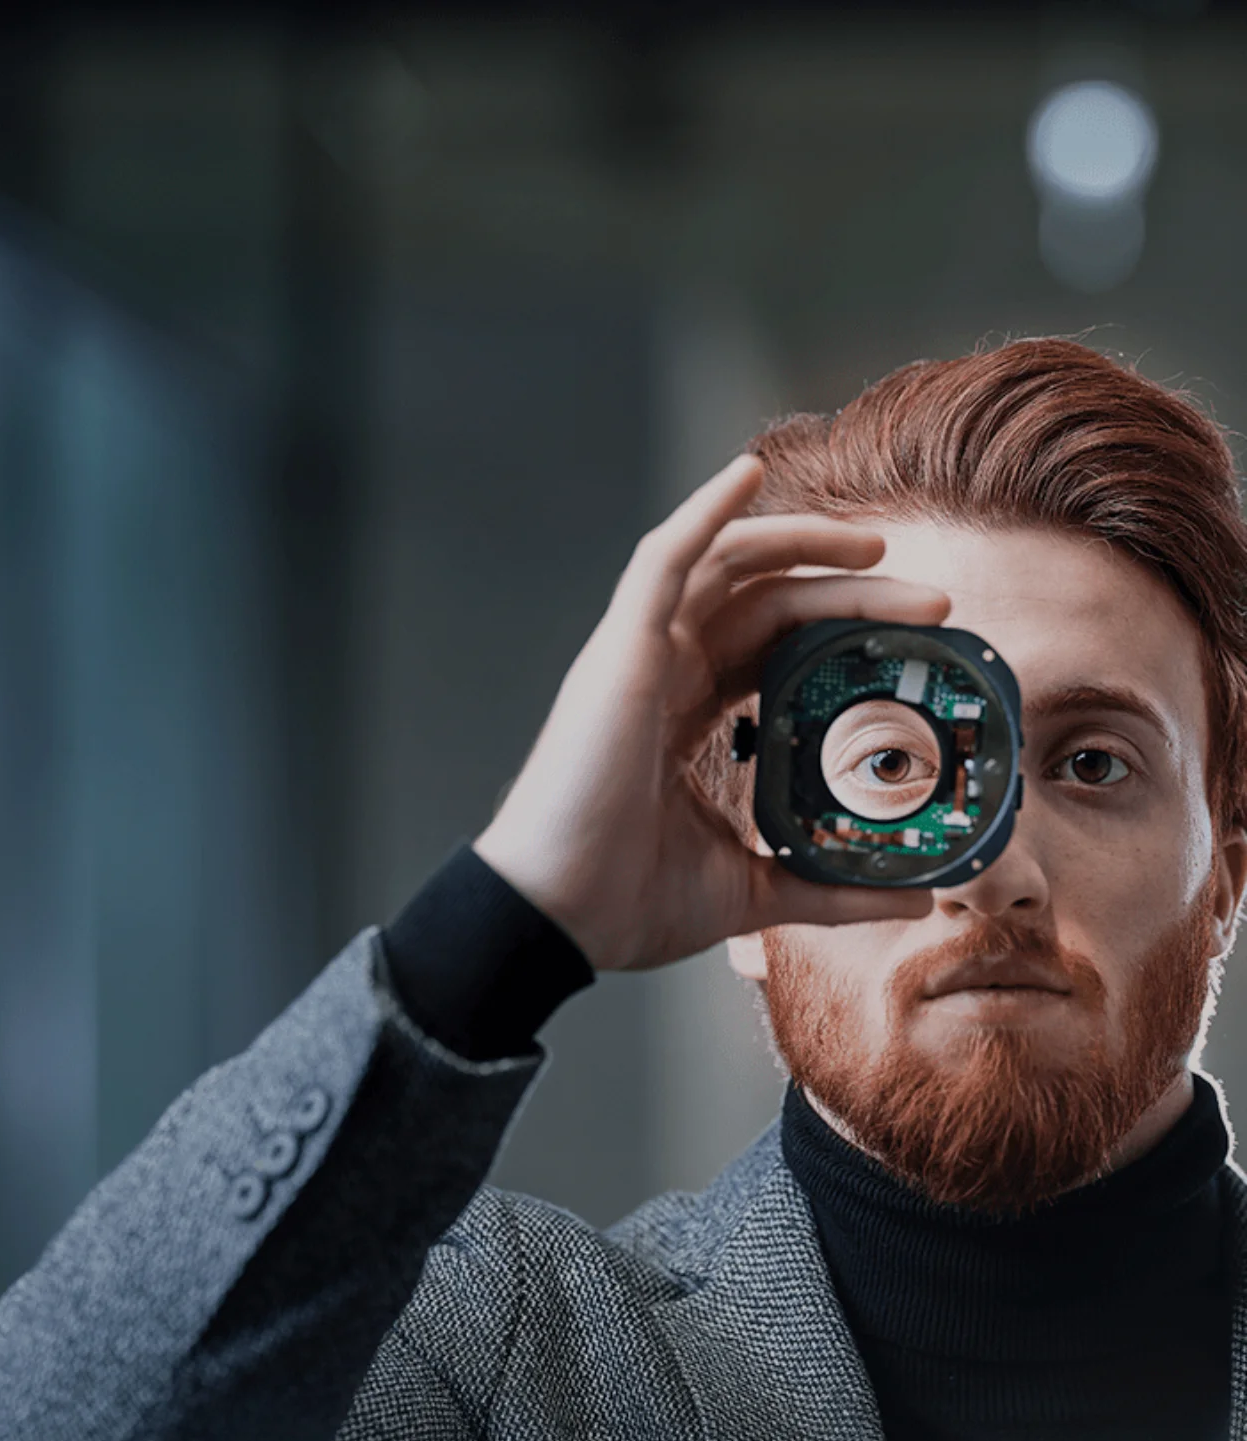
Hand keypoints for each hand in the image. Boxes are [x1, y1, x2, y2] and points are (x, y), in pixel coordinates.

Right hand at [472, 454, 951, 970]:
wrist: (559, 917)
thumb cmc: (627, 903)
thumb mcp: (757, 888)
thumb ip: (832, 886)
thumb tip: (919, 901)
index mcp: (687, 720)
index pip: (775, 648)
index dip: (842, 631)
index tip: (916, 641)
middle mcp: (665, 676)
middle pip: (768, 601)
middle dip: (851, 590)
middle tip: (931, 602)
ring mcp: (639, 658)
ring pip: (726, 566)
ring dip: (801, 541)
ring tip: (876, 546)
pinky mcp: (620, 651)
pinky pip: (662, 559)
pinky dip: (704, 511)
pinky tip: (747, 474)